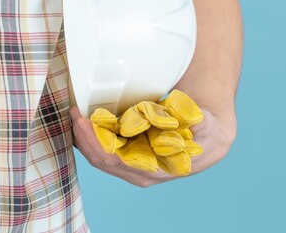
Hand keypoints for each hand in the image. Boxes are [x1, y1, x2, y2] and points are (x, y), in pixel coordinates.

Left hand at [70, 105, 236, 187]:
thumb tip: (196, 122)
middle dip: (85, 137)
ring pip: (100, 155)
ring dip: (86, 137)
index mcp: (154, 169)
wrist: (211, 137)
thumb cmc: (208, 132)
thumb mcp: (208, 126)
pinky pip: (106, 148)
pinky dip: (95, 135)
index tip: (85, 122)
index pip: (115, 160)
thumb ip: (200, 125)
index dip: (96, 142)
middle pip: (101, 159)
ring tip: (76, 114)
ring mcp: (133, 164)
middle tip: (74, 113)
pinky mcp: (131, 154)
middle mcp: (139, 171)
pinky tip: (88, 120)